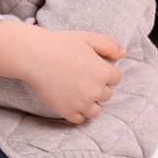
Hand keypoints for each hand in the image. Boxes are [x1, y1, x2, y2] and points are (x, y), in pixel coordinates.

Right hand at [0, 19, 123, 123]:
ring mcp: (82, 103)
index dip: (104, 73)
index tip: (92, 69)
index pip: (116, 79)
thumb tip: (123, 54)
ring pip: (95, 110)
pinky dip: (77, 113)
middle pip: (106, 95)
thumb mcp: (88, 38)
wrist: (35, 56)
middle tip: (81, 78)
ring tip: (77, 92)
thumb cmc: (61, 44)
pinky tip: (69, 101)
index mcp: (103, 72)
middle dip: (97, 88)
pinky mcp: (67, 111)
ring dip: (89, 103)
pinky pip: (80, 119)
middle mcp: (96, 90)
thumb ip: (109, 45)